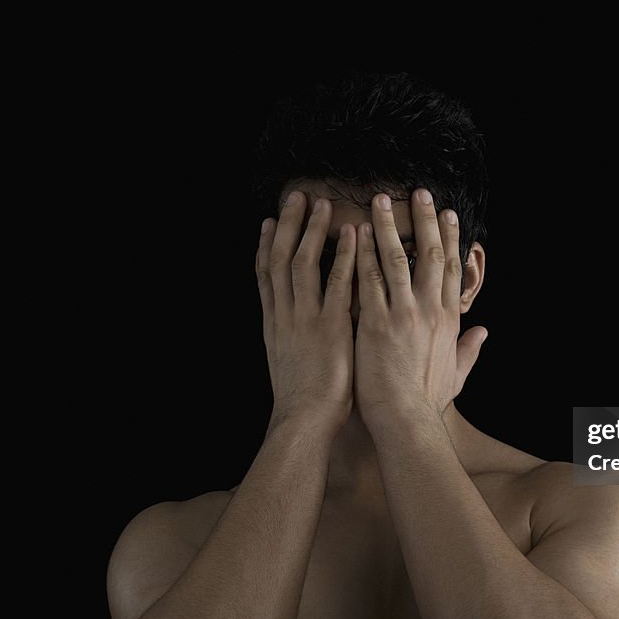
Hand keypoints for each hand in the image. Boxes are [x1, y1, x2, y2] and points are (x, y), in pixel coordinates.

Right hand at [256, 192, 356, 429]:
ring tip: (322, 204)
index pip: (265, 276)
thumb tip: (294, 325)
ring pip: (303, 263)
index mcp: (274, 323)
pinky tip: (354, 235)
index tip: (268, 221)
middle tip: (296, 196)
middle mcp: (284, 315)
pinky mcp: (330, 327)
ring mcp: (305, 319)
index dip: (265, 245)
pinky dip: (345, 257)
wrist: (304, 422)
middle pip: (279, 259)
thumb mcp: (287, 361)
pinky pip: (338, 284)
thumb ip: (290, 337)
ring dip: (312, 230)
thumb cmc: (302, 400)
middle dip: (287, 225)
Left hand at [353, 189, 486, 429]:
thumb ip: (470, 350)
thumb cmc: (428, 401)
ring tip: (379, 201)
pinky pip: (367, 280)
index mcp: (449, 320)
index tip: (446, 214)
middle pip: (429, 254)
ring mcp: (402, 314)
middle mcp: (429, 310)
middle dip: (424, 220)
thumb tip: (484, 333)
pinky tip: (354, 233)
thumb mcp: (457, 374)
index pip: (452, 269)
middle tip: (418, 192)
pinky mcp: (375, 322)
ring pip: (396, 260)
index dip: (449, 238)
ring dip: (388, 227)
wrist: (406, 419)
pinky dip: (361, 254)